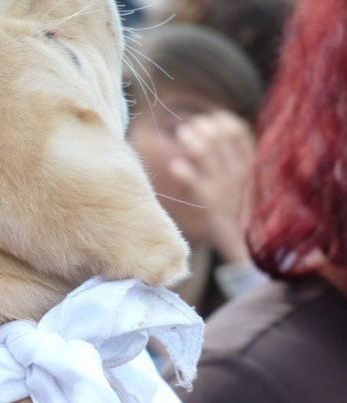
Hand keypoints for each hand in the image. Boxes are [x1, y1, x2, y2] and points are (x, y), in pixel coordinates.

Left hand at [172, 110, 255, 263]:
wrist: (257, 252)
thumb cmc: (251, 219)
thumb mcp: (253, 188)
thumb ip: (240, 165)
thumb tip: (224, 139)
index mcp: (253, 167)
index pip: (239, 133)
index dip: (223, 123)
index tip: (212, 118)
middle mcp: (240, 173)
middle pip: (220, 138)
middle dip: (203, 128)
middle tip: (190, 127)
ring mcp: (225, 187)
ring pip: (206, 154)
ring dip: (191, 141)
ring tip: (182, 134)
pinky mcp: (211, 204)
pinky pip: (195, 182)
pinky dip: (184, 172)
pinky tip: (175, 167)